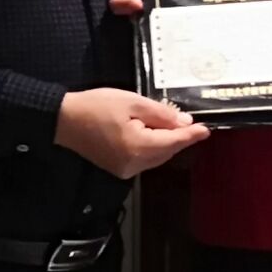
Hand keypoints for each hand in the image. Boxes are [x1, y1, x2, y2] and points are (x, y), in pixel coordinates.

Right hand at [54, 87, 208, 178]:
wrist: (64, 120)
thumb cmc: (97, 106)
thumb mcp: (132, 101)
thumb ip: (161, 114)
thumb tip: (184, 122)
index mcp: (138, 147)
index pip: (174, 143)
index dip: (191, 135)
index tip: (206, 130)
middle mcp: (134, 165)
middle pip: (166, 152)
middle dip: (179, 138)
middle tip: (189, 122)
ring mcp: (125, 170)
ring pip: (156, 157)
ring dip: (166, 143)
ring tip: (171, 124)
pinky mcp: (118, 168)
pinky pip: (144, 159)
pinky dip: (153, 147)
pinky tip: (153, 133)